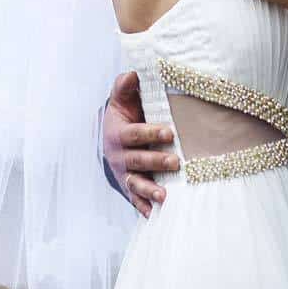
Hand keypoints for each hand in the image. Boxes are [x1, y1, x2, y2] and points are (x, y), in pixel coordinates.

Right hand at [102, 71, 179, 216]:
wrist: (112, 135)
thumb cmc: (124, 112)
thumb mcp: (121, 97)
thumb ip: (125, 86)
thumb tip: (132, 73)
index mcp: (118, 133)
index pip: (135, 133)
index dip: (151, 133)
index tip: (169, 132)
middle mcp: (119, 156)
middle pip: (137, 160)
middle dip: (156, 162)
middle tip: (175, 162)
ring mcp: (123, 173)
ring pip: (135, 183)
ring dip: (149, 190)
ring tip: (165, 195)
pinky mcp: (129, 186)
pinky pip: (136, 199)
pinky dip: (144, 207)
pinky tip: (156, 215)